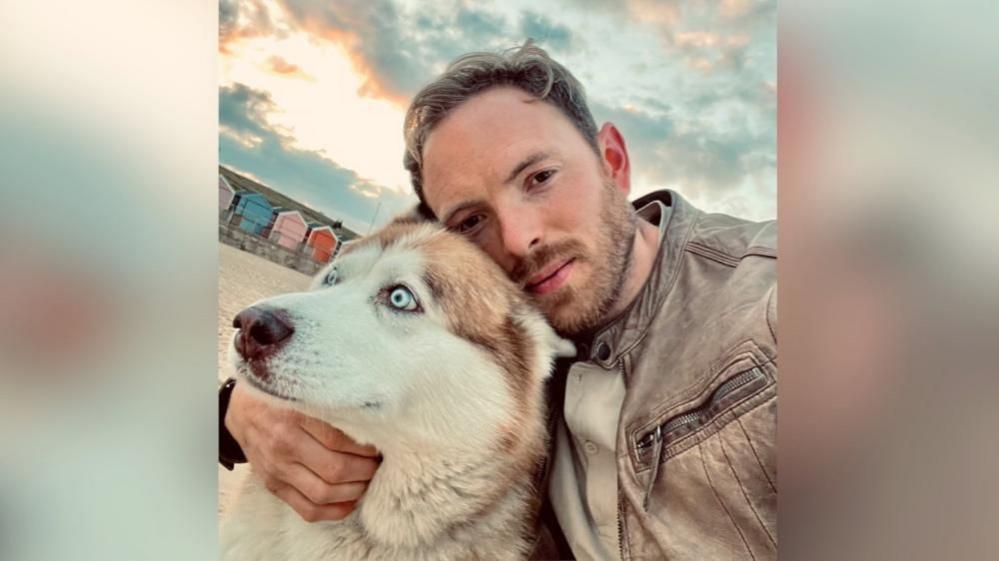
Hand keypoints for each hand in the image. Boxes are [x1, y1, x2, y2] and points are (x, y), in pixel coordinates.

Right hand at [225, 383, 379, 521]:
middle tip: (378, 463)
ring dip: (354, 491)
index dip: (366, 447)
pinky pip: (307, 510)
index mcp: (294, 415)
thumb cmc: (282, 396)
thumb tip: (374, 416)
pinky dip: (334, 511)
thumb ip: (333, 402)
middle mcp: (283, 444)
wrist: (242, 411)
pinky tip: (349, 500)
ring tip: (367, 479)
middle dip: (366, 471)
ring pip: (324, 493)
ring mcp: (277, 469)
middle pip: (336, 469)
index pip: (340, 440)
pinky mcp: (274, 486)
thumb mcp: (305, 390)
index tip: (379, 444)